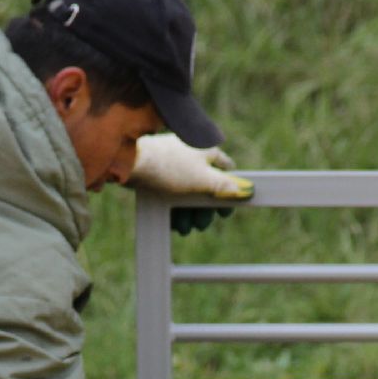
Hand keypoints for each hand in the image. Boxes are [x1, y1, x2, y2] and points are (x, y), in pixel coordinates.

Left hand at [127, 133, 253, 236]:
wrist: (133, 162)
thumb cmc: (170, 167)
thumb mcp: (203, 180)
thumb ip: (225, 186)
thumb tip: (245, 189)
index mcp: (207, 150)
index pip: (227, 170)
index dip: (229, 191)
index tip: (224, 211)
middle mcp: (192, 153)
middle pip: (206, 185)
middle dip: (203, 209)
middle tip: (200, 225)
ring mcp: (174, 161)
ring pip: (188, 191)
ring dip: (188, 212)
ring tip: (183, 228)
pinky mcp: (159, 169)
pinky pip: (172, 191)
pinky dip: (175, 206)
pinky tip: (172, 222)